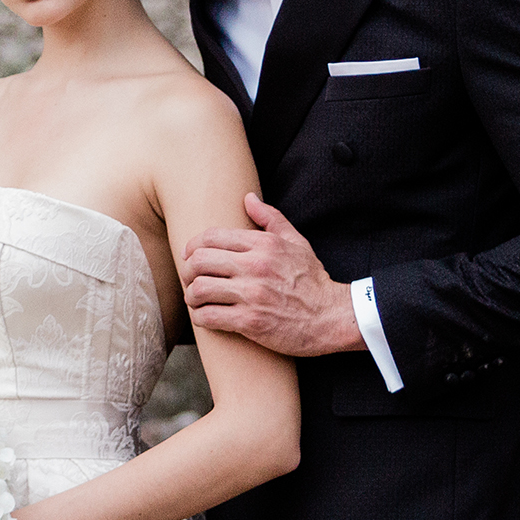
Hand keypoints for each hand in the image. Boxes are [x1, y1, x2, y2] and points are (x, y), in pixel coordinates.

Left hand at [182, 194, 360, 356]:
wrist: (332, 317)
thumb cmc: (313, 281)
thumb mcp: (296, 242)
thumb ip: (270, 218)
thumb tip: (248, 198)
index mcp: (263, 245)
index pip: (211, 237)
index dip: (192, 246)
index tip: (189, 255)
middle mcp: (255, 267)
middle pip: (199, 261)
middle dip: (187, 270)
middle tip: (190, 278)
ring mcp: (251, 295)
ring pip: (199, 289)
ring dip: (192, 296)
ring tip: (196, 299)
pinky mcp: (250, 322)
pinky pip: (209, 316)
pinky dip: (200, 317)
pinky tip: (204, 316)